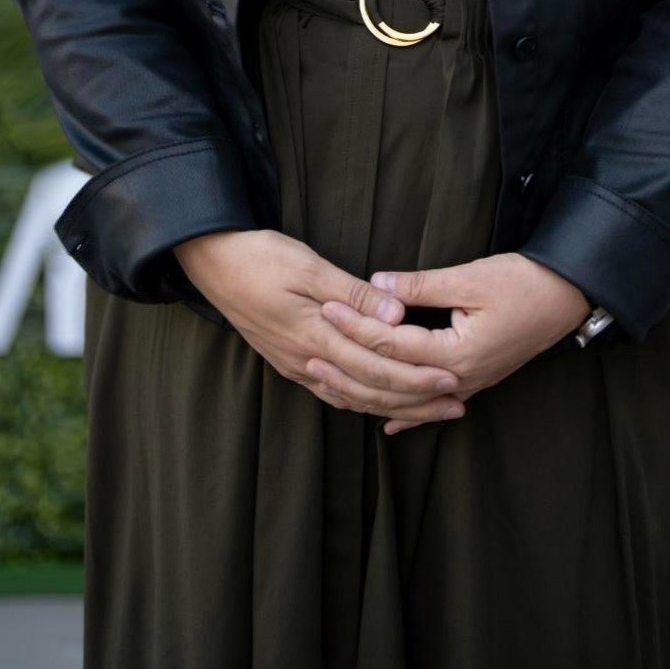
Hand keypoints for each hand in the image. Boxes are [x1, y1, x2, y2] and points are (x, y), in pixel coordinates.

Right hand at [172, 229, 467, 423]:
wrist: (213, 264)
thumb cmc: (260, 257)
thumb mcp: (308, 266)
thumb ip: (354, 295)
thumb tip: (397, 317)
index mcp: (314, 336)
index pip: (376, 368)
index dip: (416, 378)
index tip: (451, 380)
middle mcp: (306, 360)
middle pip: (369, 391)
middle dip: (415, 401)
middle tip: (456, 405)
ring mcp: (296, 365)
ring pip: (352, 398)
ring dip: (393, 407)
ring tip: (429, 411)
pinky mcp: (290, 361)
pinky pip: (333, 392)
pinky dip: (361, 402)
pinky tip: (379, 405)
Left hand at [318, 252, 592, 434]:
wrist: (567, 297)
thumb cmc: (523, 282)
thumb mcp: (471, 277)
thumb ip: (421, 286)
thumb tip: (375, 285)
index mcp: (457, 354)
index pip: (393, 344)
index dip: (357, 326)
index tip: (326, 307)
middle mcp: (460, 380)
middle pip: (393, 378)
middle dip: (351, 362)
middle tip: (312, 344)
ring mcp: (468, 386)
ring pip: (407, 399)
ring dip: (368, 391)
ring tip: (330, 381)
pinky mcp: (474, 380)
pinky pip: (430, 404)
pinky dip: (405, 411)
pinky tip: (384, 422)